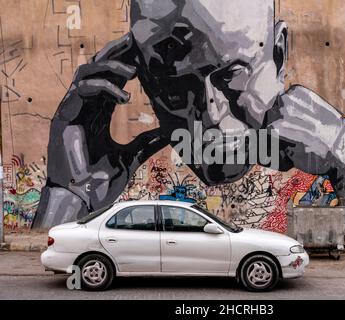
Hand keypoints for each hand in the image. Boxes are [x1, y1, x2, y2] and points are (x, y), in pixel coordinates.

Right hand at [33, 34, 169, 228]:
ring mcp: (73, 112)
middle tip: (137, 45)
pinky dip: (103, 88)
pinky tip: (124, 95)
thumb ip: (147, 142)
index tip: (147, 58)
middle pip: (97, 69)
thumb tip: (171, 132)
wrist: (82, 201)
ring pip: (86, 72)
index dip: (126, 66)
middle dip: (117, 55)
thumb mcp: (131, 156)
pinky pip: (82, 91)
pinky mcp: (63, 118)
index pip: (111, 81)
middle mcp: (85, 109)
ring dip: (110, 67)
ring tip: (134, 71)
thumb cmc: (101, 181)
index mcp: (99, 114)